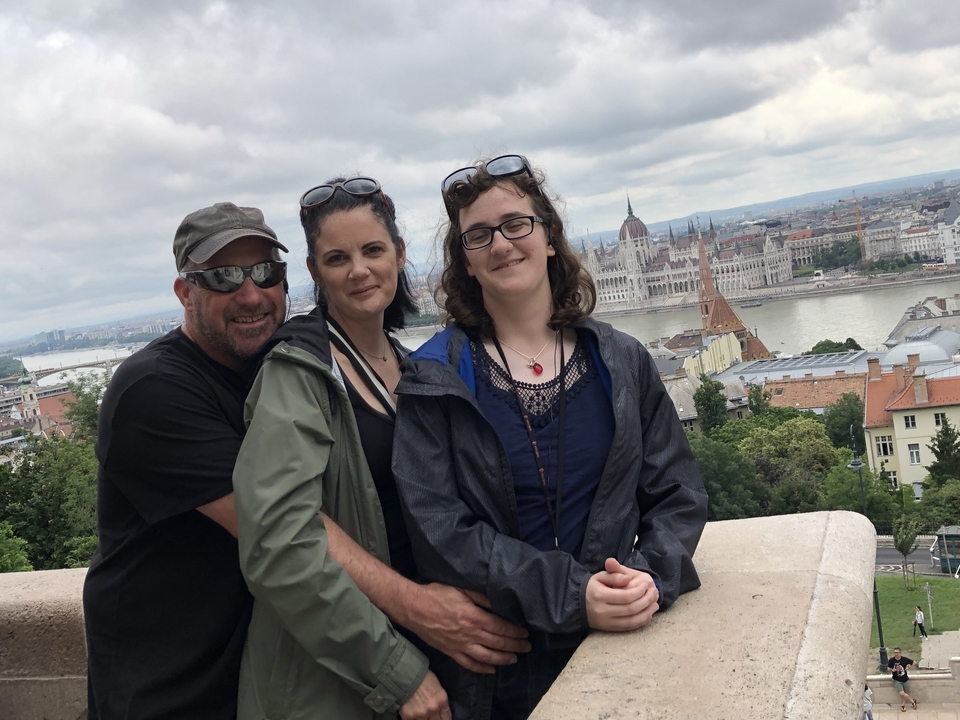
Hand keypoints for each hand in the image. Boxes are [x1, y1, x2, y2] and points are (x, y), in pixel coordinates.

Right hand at [399, 670, 450, 719]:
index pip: (447, 717)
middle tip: (430, 716)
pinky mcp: (408, 716)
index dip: (444, 719)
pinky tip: (411, 713)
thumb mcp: (436, 685)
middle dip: (434, 719)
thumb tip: (439, 708)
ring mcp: (420, 714)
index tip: (441, 718)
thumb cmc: (421, 675)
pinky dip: (412, 718)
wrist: (404, 672)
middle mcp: (433, 709)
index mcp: (442, 700)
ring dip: (423, 719)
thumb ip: (439, 699)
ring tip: (420, 712)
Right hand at [405, 583, 531, 673]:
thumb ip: (482, 597)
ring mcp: (460, 645)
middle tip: (527, 647)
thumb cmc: (437, 594)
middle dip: (515, 645)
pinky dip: (482, 669)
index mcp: (474, 617)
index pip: (501, 627)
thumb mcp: (462, 589)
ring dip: (503, 659)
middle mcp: (470, 634)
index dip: (515, 631)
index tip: (525, 633)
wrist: (414, 607)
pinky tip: (491, 670)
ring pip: (487, 657)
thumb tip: (498, 603)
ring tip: (515, 659)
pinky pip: (469, 664)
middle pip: (498, 643)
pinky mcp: (450, 652)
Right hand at [585, 558, 658, 631]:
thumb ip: (614, 575)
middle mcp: (603, 611)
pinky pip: (629, 627)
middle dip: (646, 601)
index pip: (625, 596)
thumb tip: (629, 578)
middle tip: (655, 593)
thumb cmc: (592, 587)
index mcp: (600, 595)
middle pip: (630, 609)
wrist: (579, 604)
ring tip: (655, 604)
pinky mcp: (610, 629)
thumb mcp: (600, 576)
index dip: (639, 591)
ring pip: (632, 621)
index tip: (646, 585)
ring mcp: (607, 622)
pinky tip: (648, 614)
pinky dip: (641, 622)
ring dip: (647, 613)